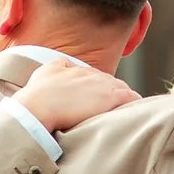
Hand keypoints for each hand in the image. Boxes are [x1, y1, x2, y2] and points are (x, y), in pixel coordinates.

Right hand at [18, 61, 138, 136]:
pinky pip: (129, 96)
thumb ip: (58, 65)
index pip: (94, 76)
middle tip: (112, 104)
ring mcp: (101, 85)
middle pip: (109, 81)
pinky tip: (136, 106)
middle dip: (112, 91)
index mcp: (76, 69)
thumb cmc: (36, 94)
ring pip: (121, 87)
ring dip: (123, 96)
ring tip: (126, 107)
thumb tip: (65, 65)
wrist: (37, 106)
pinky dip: (133, 100)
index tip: (96, 97)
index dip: (97, 87)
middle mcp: (91, 74)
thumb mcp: (45, 71)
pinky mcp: (109, 97)